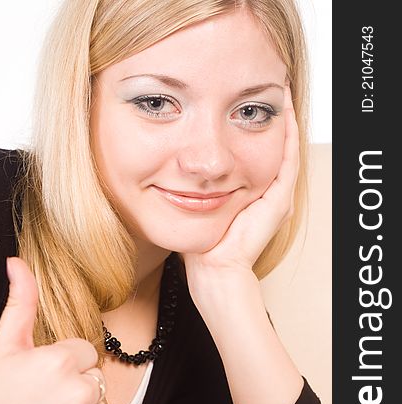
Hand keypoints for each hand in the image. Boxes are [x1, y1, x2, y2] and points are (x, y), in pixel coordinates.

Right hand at [0, 257, 112, 403]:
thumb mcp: (2, 346)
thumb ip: (21, 302)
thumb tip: (18, 263)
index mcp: (61, 361)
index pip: (86, 353)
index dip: (64, 365)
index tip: (41, 381)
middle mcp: (79, 392)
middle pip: (95, 379)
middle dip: (74, 387)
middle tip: (43, 403)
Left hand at [181, 85, 298, 278]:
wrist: (212, 269)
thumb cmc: (198, 243)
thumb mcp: (190, 203)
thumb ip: (188, 183)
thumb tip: (169, 162)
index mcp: (247, 191)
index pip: (251, 148)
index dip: (247, 120)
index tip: (236, 95)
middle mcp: (266, 191)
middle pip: (271, 143)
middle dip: (266, 113)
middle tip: (265, 81)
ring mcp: (276, 195)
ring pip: (284, 146)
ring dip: (281, 117)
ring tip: (278, 85)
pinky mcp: (278, 199)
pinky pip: (288, 158)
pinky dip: (287, 132)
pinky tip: (281, 109)